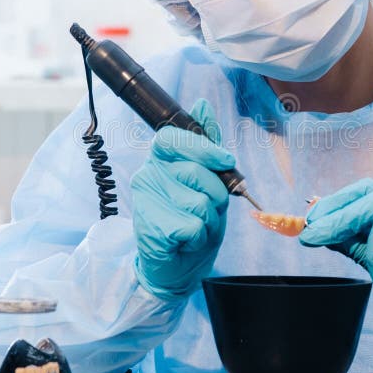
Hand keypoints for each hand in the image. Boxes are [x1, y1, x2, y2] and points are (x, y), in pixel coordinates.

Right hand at [131, 98, 232, 300]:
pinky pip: (194, 226)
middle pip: (196, 172)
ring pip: (199, 202)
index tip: (226, 162)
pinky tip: (187, 242)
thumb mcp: (208, 181)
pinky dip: (200, 238)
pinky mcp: (151, 227)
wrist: (176, 267)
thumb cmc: (192, 220)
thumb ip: (206, 144)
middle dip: (216, 195)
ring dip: (209, 220)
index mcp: (161, 159)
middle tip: (207, 209)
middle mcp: (147, 175)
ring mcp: (146, 201)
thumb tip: (202, 105)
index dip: (203, 148)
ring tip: (196, 227)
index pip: (173, 137)